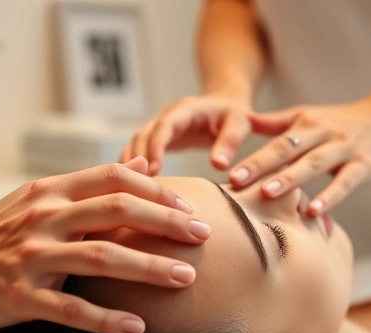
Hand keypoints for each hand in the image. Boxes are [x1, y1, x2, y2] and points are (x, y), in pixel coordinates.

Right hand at [0, 157, 210, 332]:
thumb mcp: (35, 201)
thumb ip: (86, 189)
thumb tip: (142, 169)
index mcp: (49, 192)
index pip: (113, 178)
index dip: (157, 191)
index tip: (188, 209)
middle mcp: (42, 218)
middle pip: (117, 211)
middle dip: (167, 223)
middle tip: (204, 237)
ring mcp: (30, 258)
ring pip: (103, 257)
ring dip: (150, 268)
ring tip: (186, 278)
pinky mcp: (19, 298)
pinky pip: (72, 310)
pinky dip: (107, 319)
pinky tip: (137, 327)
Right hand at [120, 91, 253, 174]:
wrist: (225, 104)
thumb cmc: (235, 115)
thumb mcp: (240, 124)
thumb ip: (230, 143)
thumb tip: (218, 166)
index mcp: (186, 110)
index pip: (165, 126)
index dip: (156, 146)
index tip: (154, 170)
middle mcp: (167, 115)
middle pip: (143, 135)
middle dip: (138, 159)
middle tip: (137, 186)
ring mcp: (159, 126)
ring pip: (136, 143)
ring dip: (131, 164)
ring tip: (130, 190)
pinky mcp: (157, 138)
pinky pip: (139, 150)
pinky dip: (133, 166)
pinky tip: (130, 187)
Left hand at [227, 95, 370, 214]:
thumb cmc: (342, 122)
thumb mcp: (308, 116)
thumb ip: (274, 123)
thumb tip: (240, 122)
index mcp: (306, 124)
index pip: (274, 143)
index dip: (252, 157)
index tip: (227, 172)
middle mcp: (323, 135)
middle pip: (289, 151)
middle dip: (262, 166)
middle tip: (236, 182)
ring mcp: (344, 150)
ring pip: (314, 165)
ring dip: (291, 179)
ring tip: (268, 193)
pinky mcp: (364, 165)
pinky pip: (345, 181)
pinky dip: (330, 196)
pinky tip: (314, 211)